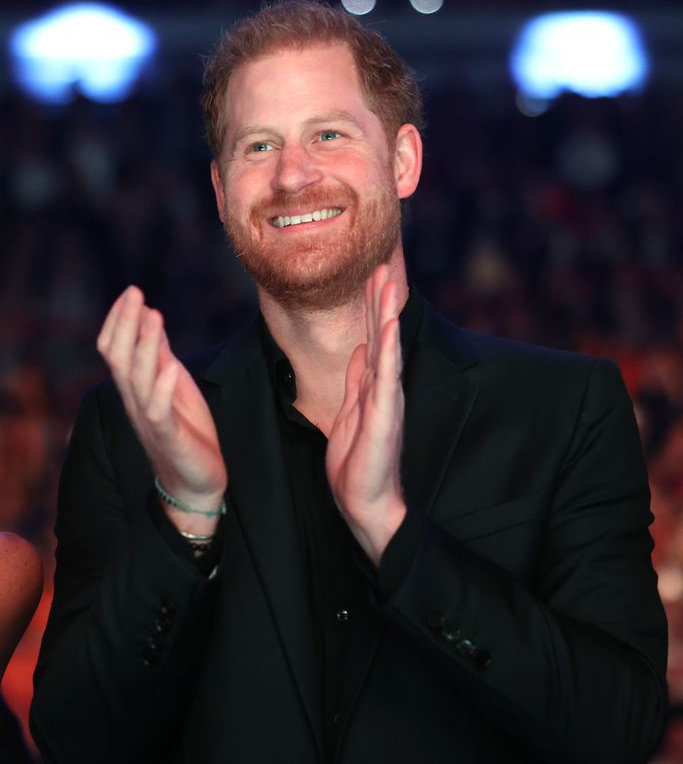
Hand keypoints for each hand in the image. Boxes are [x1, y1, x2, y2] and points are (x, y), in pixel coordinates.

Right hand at [97, 286, 226, 534]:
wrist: (197, 481)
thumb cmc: (186, 430)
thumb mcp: (174, 384)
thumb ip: (161, 354)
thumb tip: (151, 316)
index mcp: (135, 388)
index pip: (114, 350)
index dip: (119, 321)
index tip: (130, 293)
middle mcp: (135, 401)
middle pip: (119, 359)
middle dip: (125, 324)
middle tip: (134, 293)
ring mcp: (149, 420)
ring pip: (137, 379)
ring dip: (144, 346)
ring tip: (153, 316)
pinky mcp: (169, 437)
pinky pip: (159, 411)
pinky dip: (162, 388)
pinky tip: (171, 367)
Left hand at [325, 265, 406, 565]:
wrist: (365, 501)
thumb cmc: (358, 463)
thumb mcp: (348, 412)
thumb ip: (355, 380)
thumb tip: (358, 350)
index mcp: (372, 385)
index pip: (370, 337)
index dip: (370, 305)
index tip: (372, 273)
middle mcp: (383, 387)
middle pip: (380, 333)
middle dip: (380, 298)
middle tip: (382, 262)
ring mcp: (387, 399)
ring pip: (387, 347)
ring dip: (387, 313)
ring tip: (389, 281)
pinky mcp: (385, 415)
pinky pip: (387, 376)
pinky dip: (388, 349)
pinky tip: (388, 326)